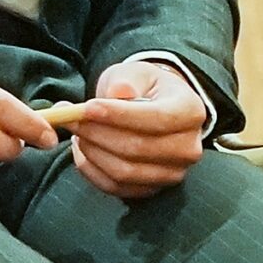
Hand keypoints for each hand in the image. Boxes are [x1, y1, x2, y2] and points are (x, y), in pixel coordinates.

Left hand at [70, 58, 207, 198]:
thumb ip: (126, 80)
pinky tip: (83, 150)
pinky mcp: (152, 189)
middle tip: (71, 119)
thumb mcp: (137, 73)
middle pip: (137, 149)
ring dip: (92, 152)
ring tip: (78, 132)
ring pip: (124, 172)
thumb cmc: (145, 88)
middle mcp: (188, 147)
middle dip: (98, 134)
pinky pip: (115, 187)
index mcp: (191, 111)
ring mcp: (173, 173)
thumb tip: (116, 93)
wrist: (155, 109)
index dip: (119, 116)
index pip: (156, 119)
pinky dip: (92, 170)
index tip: (87, 108)